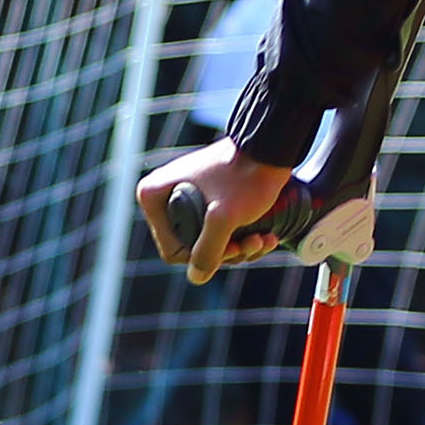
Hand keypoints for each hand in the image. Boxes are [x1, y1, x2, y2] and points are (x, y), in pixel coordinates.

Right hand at [139, 140, 294, 285]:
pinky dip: (243, 237)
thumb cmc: (244, 175)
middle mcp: (165, 197)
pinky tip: (266, 236)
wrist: (270, 147)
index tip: (232, 248)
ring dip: (241, 248)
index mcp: (153, 196)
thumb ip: (208, 250)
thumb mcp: (223, 217)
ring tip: (263, 239)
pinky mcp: (208, 199)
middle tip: (252, 244)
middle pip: (193, 247)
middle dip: (228, 252)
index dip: (204, 257)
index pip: (173, 249)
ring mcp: (187, 198)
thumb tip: (196, 277)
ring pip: (211, 241)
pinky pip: (220, 229)